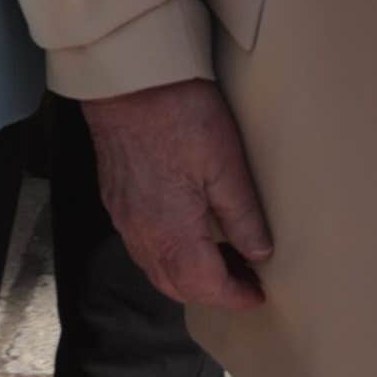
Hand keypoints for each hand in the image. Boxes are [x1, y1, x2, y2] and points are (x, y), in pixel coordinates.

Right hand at [83, 77, 273, 309]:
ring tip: (222, 260)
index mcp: (171, 232)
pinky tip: (189, 235)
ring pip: (156, 268)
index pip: (205, 286)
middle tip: (245, 281)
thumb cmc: (178, 114)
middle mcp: (141, 234)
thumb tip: (260, 254)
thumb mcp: (226, 163)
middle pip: (176, 286)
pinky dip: (169, 255)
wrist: (127, 80)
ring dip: (189, 275)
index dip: (234, 296)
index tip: (257, 295)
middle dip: (211, 292)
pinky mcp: (116, 199)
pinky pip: (142, 245)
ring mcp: (124, 218)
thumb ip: (243, 216)